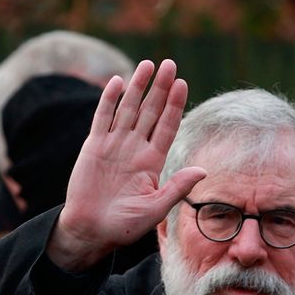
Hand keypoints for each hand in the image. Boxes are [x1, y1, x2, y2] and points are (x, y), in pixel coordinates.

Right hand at [47, 59, 205, 270]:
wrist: (91, 231)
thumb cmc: (124, 226)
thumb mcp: (155, 209)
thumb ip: (176, 187)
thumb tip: (203, 170)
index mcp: (152, 161)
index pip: (167, 126)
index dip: (175, 105)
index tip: (182, 84)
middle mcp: (135, 149)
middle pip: (151, 111)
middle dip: (160, 88)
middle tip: (169, 64)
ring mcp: (114, 145)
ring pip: (128, 109)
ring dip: (138, 87)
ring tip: (147, 64)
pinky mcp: (94, 147)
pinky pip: (102, 118)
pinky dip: (109, 100)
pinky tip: (117, 82)